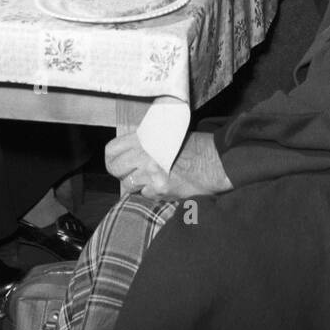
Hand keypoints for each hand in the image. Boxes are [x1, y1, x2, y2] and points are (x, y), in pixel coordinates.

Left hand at [105, 131, 231, 200]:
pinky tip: (163, 186)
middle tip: (130, 173)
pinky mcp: (162, 191)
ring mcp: (152, 175)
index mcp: (146, 138)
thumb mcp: (170, 134)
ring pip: (129, 185)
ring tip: (150, 179)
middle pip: (116, 169)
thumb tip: (132, 149)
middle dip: (121, 173)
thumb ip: (149, 141)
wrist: (218, 161)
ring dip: (137, 184)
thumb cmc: (197, 145)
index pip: (112, 150)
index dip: (112, 158)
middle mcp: (145, 156)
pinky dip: (151, 193)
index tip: (116, 162)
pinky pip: (146, 195)